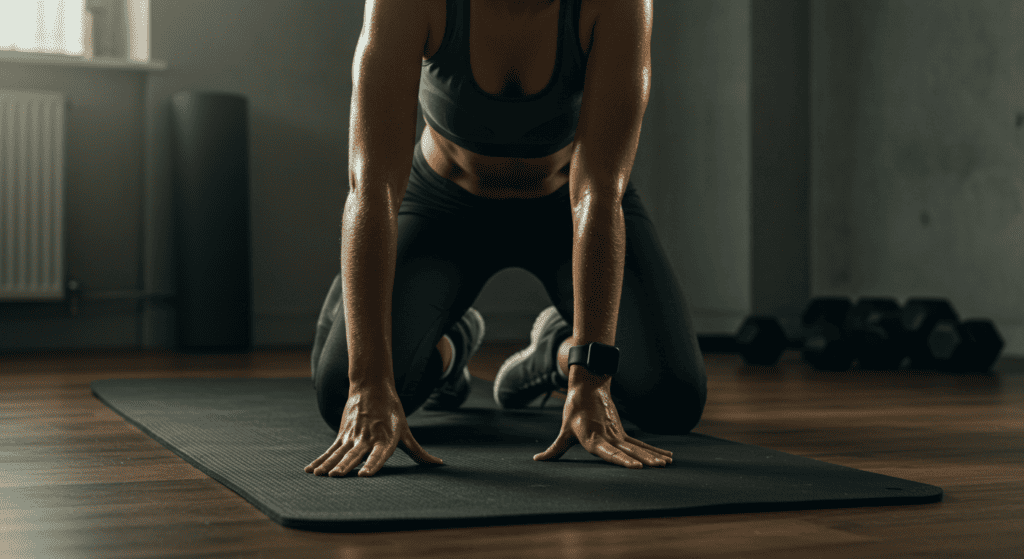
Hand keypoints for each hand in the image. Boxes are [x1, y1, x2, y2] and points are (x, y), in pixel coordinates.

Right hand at [304, 383, 443, 476]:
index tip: (364, 475)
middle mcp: (368, 438)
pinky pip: (330, 450)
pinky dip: (320, 460)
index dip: (372, 465)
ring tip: (320, 475)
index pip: (378, 455)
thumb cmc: (392, 413)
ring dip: (328, 464)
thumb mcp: (406, 433)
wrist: (372, 387)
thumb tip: (439, 464)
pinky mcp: (342, 434)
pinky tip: (311, 470)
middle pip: (355, 455)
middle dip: (345, 466)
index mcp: (385, 439)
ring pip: (339, 453)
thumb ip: (419, 453)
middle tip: (336, 477)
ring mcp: (353, 436)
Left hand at [534, 382, 672, 468]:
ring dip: (653, 455)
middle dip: (644, 460)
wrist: (588, 386)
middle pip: (628, 450)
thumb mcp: (564, 430)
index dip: (622, 460)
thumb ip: (555, 450)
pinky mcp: (622, 432)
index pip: (609, 452)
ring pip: (638, 447)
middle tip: (658, 467)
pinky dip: (653, 449)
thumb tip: (538, 460)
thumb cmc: (574, 409)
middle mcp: (608, 437)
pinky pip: (639, 443)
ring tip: (666, 464)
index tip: (637, 467)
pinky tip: (667, 457)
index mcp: (593, 438)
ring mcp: (617, 434)